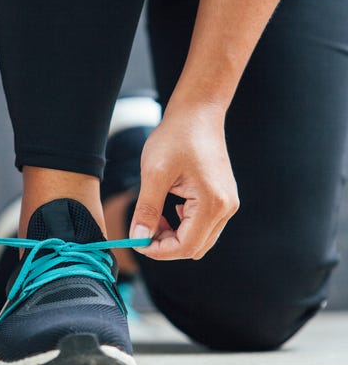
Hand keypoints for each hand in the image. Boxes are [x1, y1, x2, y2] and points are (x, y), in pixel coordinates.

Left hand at [129, 102, 238, 259]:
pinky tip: (168, 210)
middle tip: (143, 229)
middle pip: (194, 247)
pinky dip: (183, 226)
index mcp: (212, 203)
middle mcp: (225, 208)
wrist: (198, 113)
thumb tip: (138, 238)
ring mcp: (227, 204)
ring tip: (154, 217)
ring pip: (199, 239)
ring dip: (174, 236)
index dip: (158, 250)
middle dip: (166, 245)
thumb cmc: (176, 137)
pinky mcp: (223, 199)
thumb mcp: (154, 174)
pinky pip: (204, 226)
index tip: (136, 242)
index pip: (185, 246)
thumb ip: (147, 209)